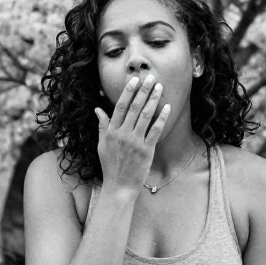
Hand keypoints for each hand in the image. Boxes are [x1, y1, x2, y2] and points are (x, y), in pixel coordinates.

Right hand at [93, 73, 169, 193]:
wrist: (119, 186)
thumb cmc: (110, 166)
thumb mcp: (102, 145)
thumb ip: (102, 126)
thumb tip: (98, 109)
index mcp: (111, 132)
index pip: (120, 106)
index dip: (128, 92)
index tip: (134, 80)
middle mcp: (123, 134)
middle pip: (135, 107)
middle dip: (143, 90)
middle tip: (151, 78)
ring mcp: (135, 142)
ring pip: (146, 115)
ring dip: (153, 99)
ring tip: (159, 87)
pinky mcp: (146, 150)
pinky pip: (156, 130)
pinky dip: (162, 117)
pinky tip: (167, 107)